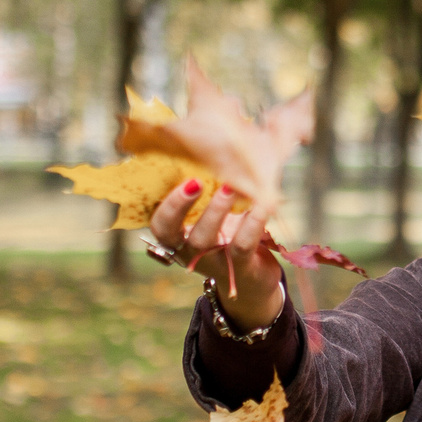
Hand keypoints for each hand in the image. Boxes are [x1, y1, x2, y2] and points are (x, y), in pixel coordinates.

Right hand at [147, 179, 286, 328]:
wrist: (254, 279)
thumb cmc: (231, 236)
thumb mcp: (217, 215)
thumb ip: (214, 188)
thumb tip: (224, 143)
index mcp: (179, 236)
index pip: (159, 223)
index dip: (166, 204)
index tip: (182, 180)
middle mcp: (189, 251)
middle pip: (172, 232)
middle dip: (179, 205)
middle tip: (195, 182)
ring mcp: (212, 262)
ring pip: (204, 239)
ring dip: (215, 211)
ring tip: (229, 187)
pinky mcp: (239, 269)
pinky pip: (241, 245)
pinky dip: (251, 223)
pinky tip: (262, 204)